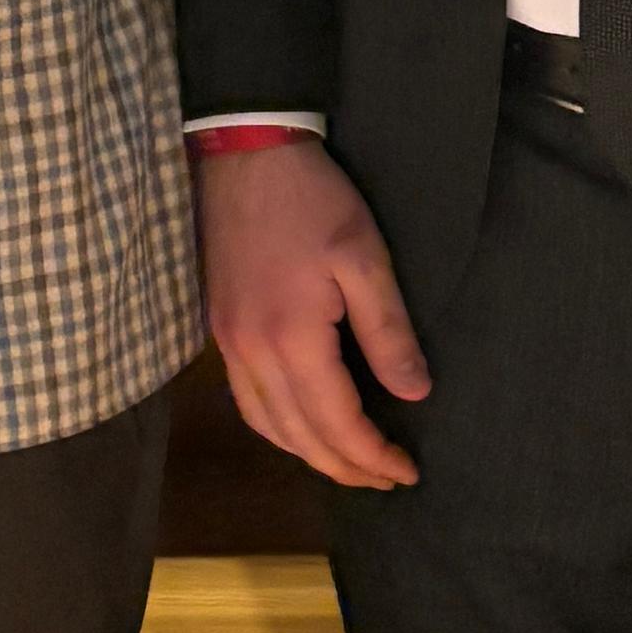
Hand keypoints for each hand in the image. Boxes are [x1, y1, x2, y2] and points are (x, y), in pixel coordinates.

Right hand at [196, 137, 428, 492]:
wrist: (242, 153)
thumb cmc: (312, 200)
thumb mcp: (365, 258)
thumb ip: (388, 332)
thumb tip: (413, 393)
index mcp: (291, 338)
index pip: (337, 421)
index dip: (374, 455)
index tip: (407, 471)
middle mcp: (250, 352)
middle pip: (298, 435)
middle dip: (345, 466)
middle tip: (386, 479)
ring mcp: (227, 341)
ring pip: (266, 424)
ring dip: (307, 453)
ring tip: (348, 463)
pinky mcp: (218, 327)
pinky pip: (246, 399)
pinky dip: (276, 427)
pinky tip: (299, 425)